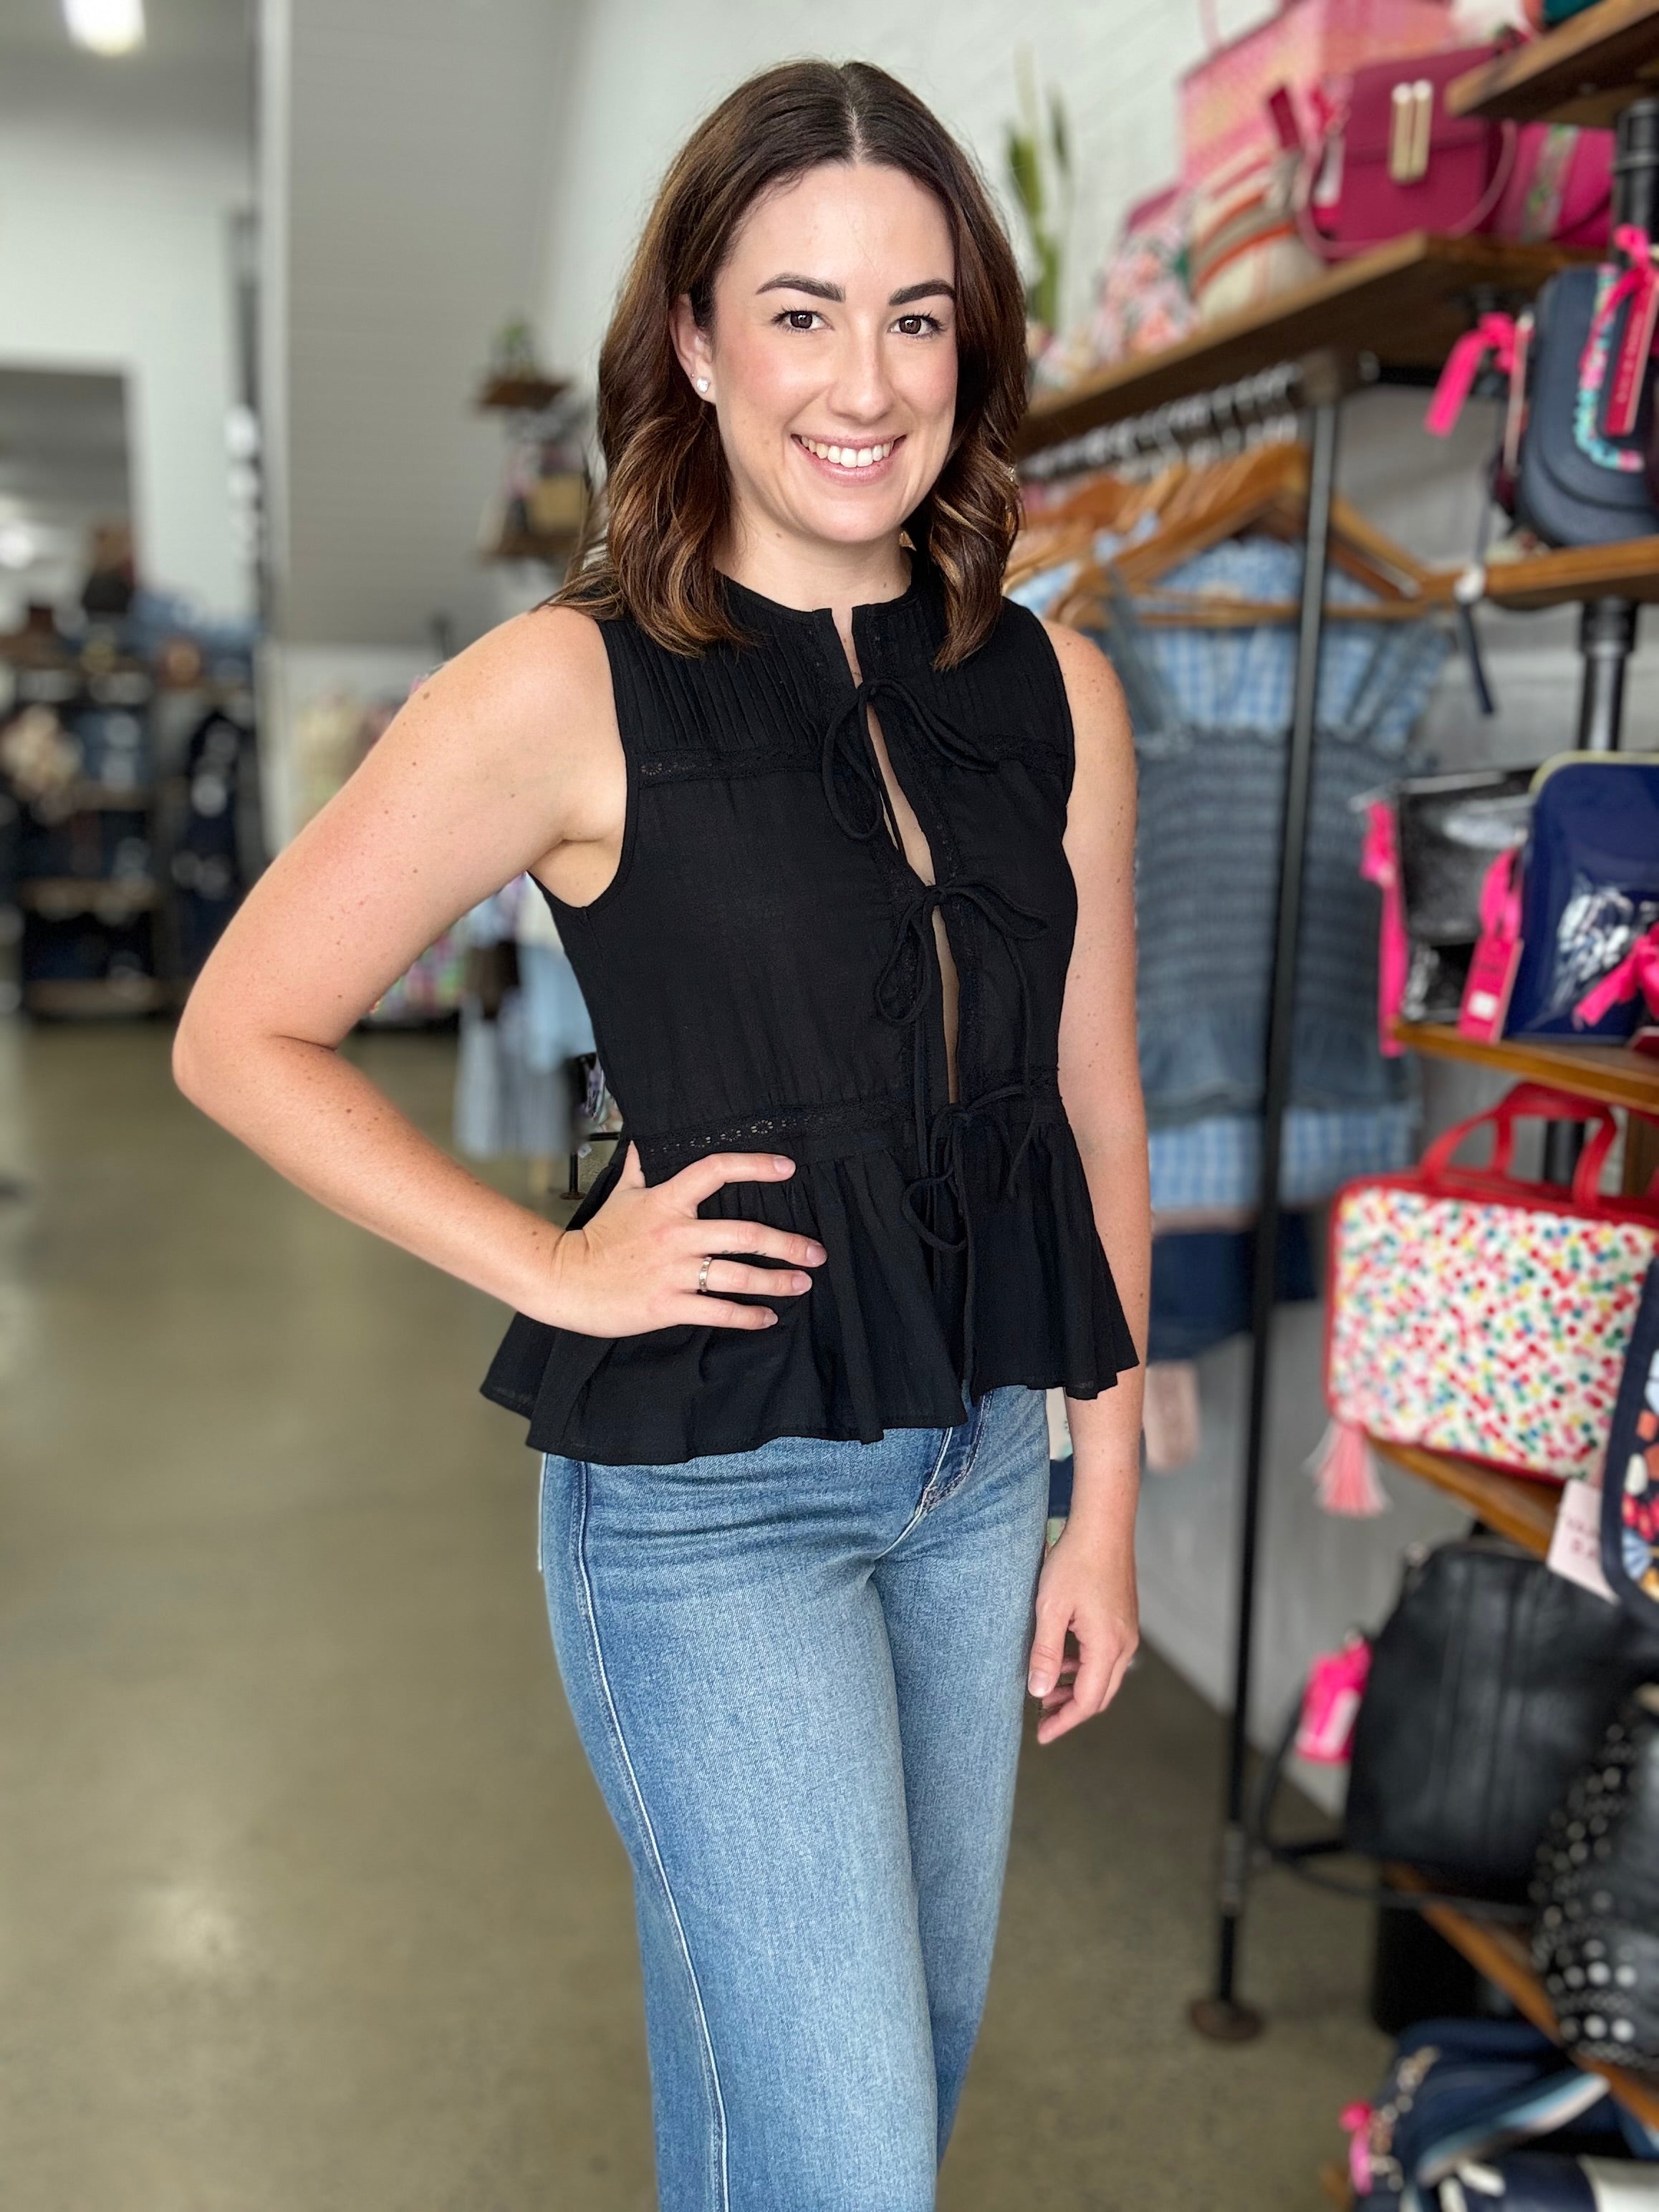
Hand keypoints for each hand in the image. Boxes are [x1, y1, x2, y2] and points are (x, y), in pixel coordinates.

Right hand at [540, 1143, 825, 1335]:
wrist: (565, 1279)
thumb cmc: (598, 1236)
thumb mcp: (620, 1193)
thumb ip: (639, 1166)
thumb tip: (642, 1138)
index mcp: (667, 1201)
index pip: (715, 1170)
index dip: (754, 1165)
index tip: (787, 1169)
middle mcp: (677, 1235)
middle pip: (746, 1234)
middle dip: (788, 1245)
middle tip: (816, 1252)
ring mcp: (674, 1272)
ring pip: (739, 1276)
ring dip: (777, 1281)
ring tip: (802, 1283)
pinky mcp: (668, 1306)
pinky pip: (719, 1312)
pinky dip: (748, 1316)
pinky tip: (767, 1318)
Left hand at [1027, 1515, 1138, 1745]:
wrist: (1103, 1526)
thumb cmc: (1075, 1561)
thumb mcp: (1050, 1608)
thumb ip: (1046, 1653)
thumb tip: (1039, 1692)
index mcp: (1107, 1646)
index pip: (1088, 1701)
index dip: (1064, 1721)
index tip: (1042, 1734)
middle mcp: (1124, 1643)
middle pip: (1100, 1694)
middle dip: (1071, 1710)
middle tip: (1042, 1719)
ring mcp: (1127, 1631)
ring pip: (1104, 1676)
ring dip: (1078, 1688)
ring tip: (1047, 1690)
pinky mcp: (1123, 1618)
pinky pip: (1107, 1656)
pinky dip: (1085, 1667)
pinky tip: (1064, 1660)